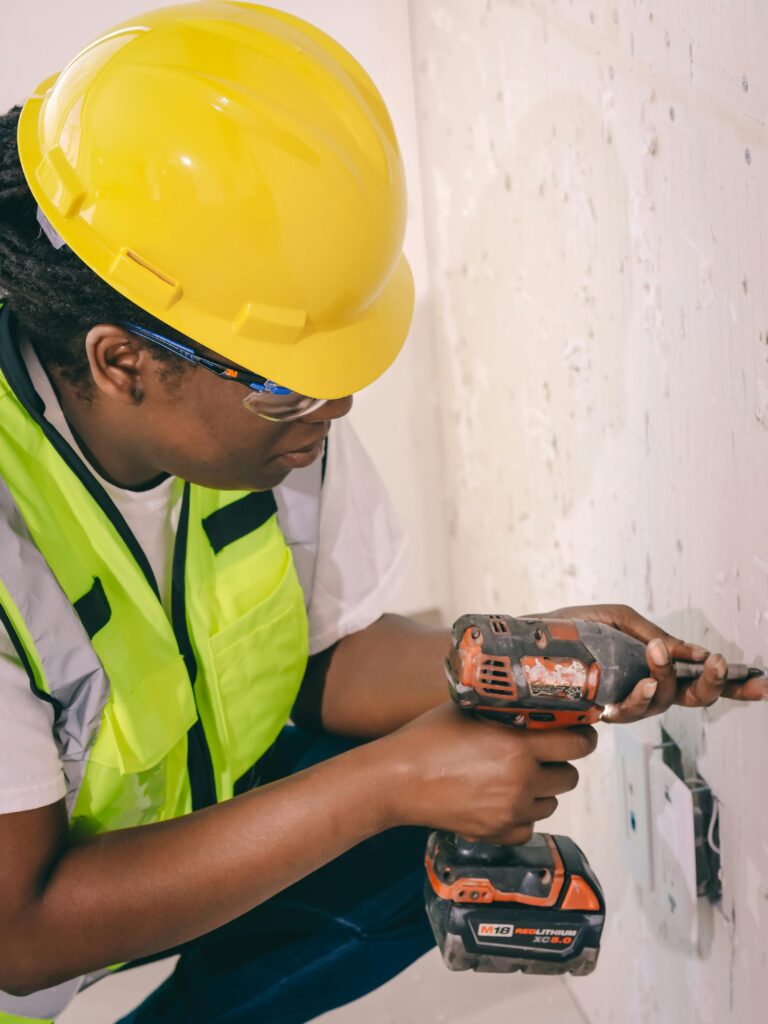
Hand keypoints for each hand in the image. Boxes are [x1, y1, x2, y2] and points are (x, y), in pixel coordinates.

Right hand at [380, 703, 596, 843]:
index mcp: (519, 747)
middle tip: (541, 753)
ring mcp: (510, 812)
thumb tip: (534, 705)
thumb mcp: (470, 710)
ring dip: (541, 789)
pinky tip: (502, 799)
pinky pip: (529, 827)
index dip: (584, 737)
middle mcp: (521, 782)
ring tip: (516, 776)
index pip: (577, 744)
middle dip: (559, 762)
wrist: (396, 780)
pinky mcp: (497, 834)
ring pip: (551, 802)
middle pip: (569, 776)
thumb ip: (506, 711)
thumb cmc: (427, 738)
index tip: (581, 733)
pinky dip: (522, 815)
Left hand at [536, 603, 765, 722]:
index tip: (763, 684)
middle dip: (713, 685)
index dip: (734, 685)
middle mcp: (644, 688)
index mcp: (653, 665)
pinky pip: (629, 709)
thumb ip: (653, 633)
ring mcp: (623, 701)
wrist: (523, 641)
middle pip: (691, 698)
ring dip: (666, 677)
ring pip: (662, 702)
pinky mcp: (599, 709)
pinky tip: (644, 683)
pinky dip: (641, 695)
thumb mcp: (618, 619)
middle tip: (719, 665)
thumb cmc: (570, 630)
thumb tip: (688, 652)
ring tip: (658, 653)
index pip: (699, 679)